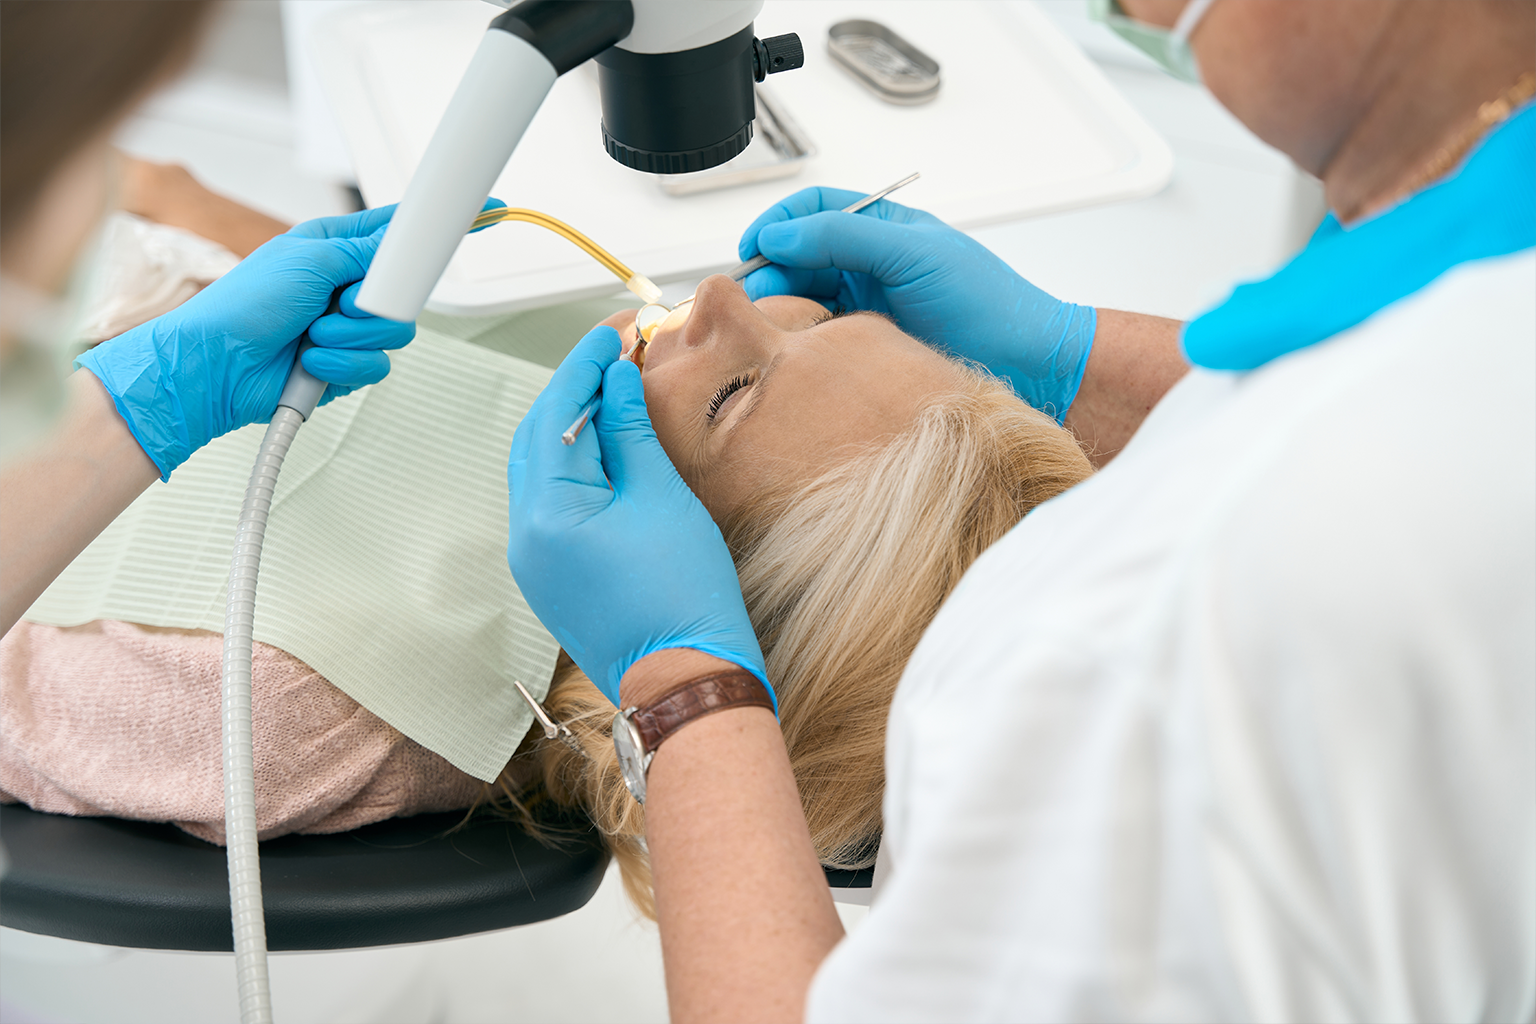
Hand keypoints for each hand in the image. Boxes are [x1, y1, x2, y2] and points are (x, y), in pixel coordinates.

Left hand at [75, 199, 503, 478]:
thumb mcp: (309, 259)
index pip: (401, 231)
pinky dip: (344, 365)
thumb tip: (403, 247)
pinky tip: (312, 361)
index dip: (441, 225)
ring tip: (313, 335)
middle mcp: (345, 287)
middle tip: (344, 301)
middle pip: (406, 291)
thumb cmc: (242, 304)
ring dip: (353, 337)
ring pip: (395, 333)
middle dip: (375, 303)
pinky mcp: (344, 365)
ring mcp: (346, 328)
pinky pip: (376, 366)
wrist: (214, 365)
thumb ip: (367, 253)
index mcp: (336, 247)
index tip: (485, 212)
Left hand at [505, 327, 769, 706]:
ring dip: (573, 427)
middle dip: (573, 392)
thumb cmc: (684, 597)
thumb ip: (630, 432)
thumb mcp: (661, 497)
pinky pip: (551, 503)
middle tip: (613, 357)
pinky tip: (607, 449)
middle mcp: (524, 536)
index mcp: (546, 512)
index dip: (584, 366)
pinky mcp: (550, 576)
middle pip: (536, 437)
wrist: (687, 679)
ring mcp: (533, 560)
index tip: (610, 334)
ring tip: (614, 395)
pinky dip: (574, 466)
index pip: (555, 413)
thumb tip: (616, 382)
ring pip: (541, 469)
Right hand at [739, 186, 1097, 420]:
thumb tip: (780, 235)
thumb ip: (844, 237)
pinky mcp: (865, 348)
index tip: (754, 249)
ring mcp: (866, 308)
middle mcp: (868, 265)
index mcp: (880, 229)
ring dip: (782, 310)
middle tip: (755, 299)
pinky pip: (818, 340)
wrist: (1026, 363)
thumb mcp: (912, 253)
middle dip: (771, 273)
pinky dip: (800, 343)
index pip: (811, 211)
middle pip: (796, 258)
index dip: (777, 224)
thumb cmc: (987, 303)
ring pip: (802, 300)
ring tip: (773, 327)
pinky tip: (798, 353)